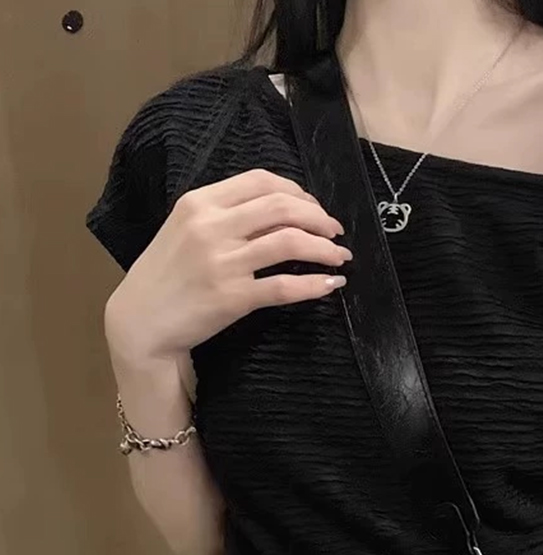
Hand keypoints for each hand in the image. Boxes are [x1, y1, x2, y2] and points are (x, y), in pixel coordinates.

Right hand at [104, 168, 351, 361]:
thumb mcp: (184, 230)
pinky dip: (315, 284)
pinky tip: (330, 285)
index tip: (314, 207)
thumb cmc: (165, 276)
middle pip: (282, 207)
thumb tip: (280, 211)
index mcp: (199, 203)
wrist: (140, 323)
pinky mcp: (232, 297)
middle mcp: (211, 227)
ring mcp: (222, 263)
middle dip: (319, 217)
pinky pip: (285, 286)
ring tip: (340, 257)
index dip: (298, 191)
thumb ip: (224, 215)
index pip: (261, 181)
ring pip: (290, 242)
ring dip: (325, 249)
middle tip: (335, 232)